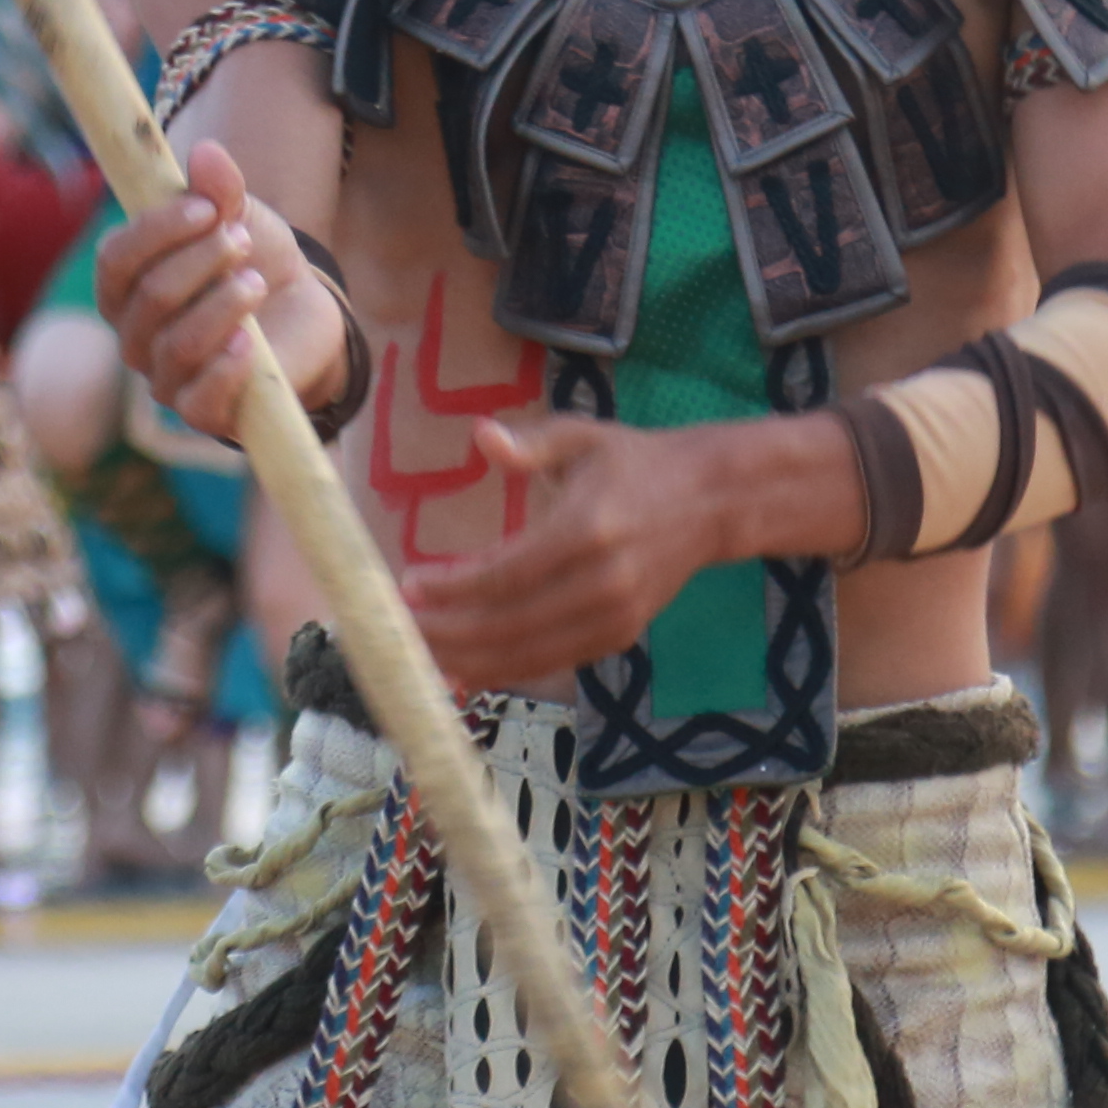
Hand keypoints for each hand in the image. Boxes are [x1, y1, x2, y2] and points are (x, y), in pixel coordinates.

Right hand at [99, 137, 335, 435]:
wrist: (299, 313)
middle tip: (241, 240)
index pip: (116, 259)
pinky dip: (226, 369)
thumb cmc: (251, 259)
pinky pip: (199, 402)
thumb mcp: (240, 215)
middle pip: (150, 298)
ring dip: (223, 306)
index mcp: (125, 285)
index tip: (205, 206)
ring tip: (258, 281)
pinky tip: (250, 343)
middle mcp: (134, 334)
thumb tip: (205, 152)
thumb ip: (220, 188)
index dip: (156, 231)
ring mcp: (164, 378)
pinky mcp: (201, 413)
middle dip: (201, 262)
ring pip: (179, 345)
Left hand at [398, 410, 733, 690]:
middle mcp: (601, 581)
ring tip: (418, 654)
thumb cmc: (634, 462)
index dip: (454, 588)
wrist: (711, 501)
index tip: (409, 586)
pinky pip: (554, 661)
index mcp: (586, 529)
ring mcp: (615, 615)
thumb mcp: (584, 437)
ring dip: (469, 659)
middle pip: (509, 623)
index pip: (506, 573)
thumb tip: (480, 437)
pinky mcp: (622, 635)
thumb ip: (531, 443)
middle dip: (448, 631)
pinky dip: (507, 670)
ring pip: (529, 653)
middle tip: (397, 627)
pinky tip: (465, 669)